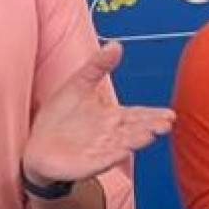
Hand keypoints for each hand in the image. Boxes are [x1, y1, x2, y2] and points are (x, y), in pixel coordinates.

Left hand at [22, 41, 173, 188]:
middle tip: (166, 124)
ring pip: (123, 145)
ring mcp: (101, 151)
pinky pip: (102, 160)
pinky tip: (123, 151)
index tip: (170, 114)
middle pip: (135, 130)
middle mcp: (111, 135)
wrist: (38, 145)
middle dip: (151, 127)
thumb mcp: (78, 84)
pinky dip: (113, 156)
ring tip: (150, 135)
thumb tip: (116, 44)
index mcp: (112, 117)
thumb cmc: (60, 116)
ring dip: (136, 140)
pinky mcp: (87, 164)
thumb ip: (97, 65)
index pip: (137, 115)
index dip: (153, 115)